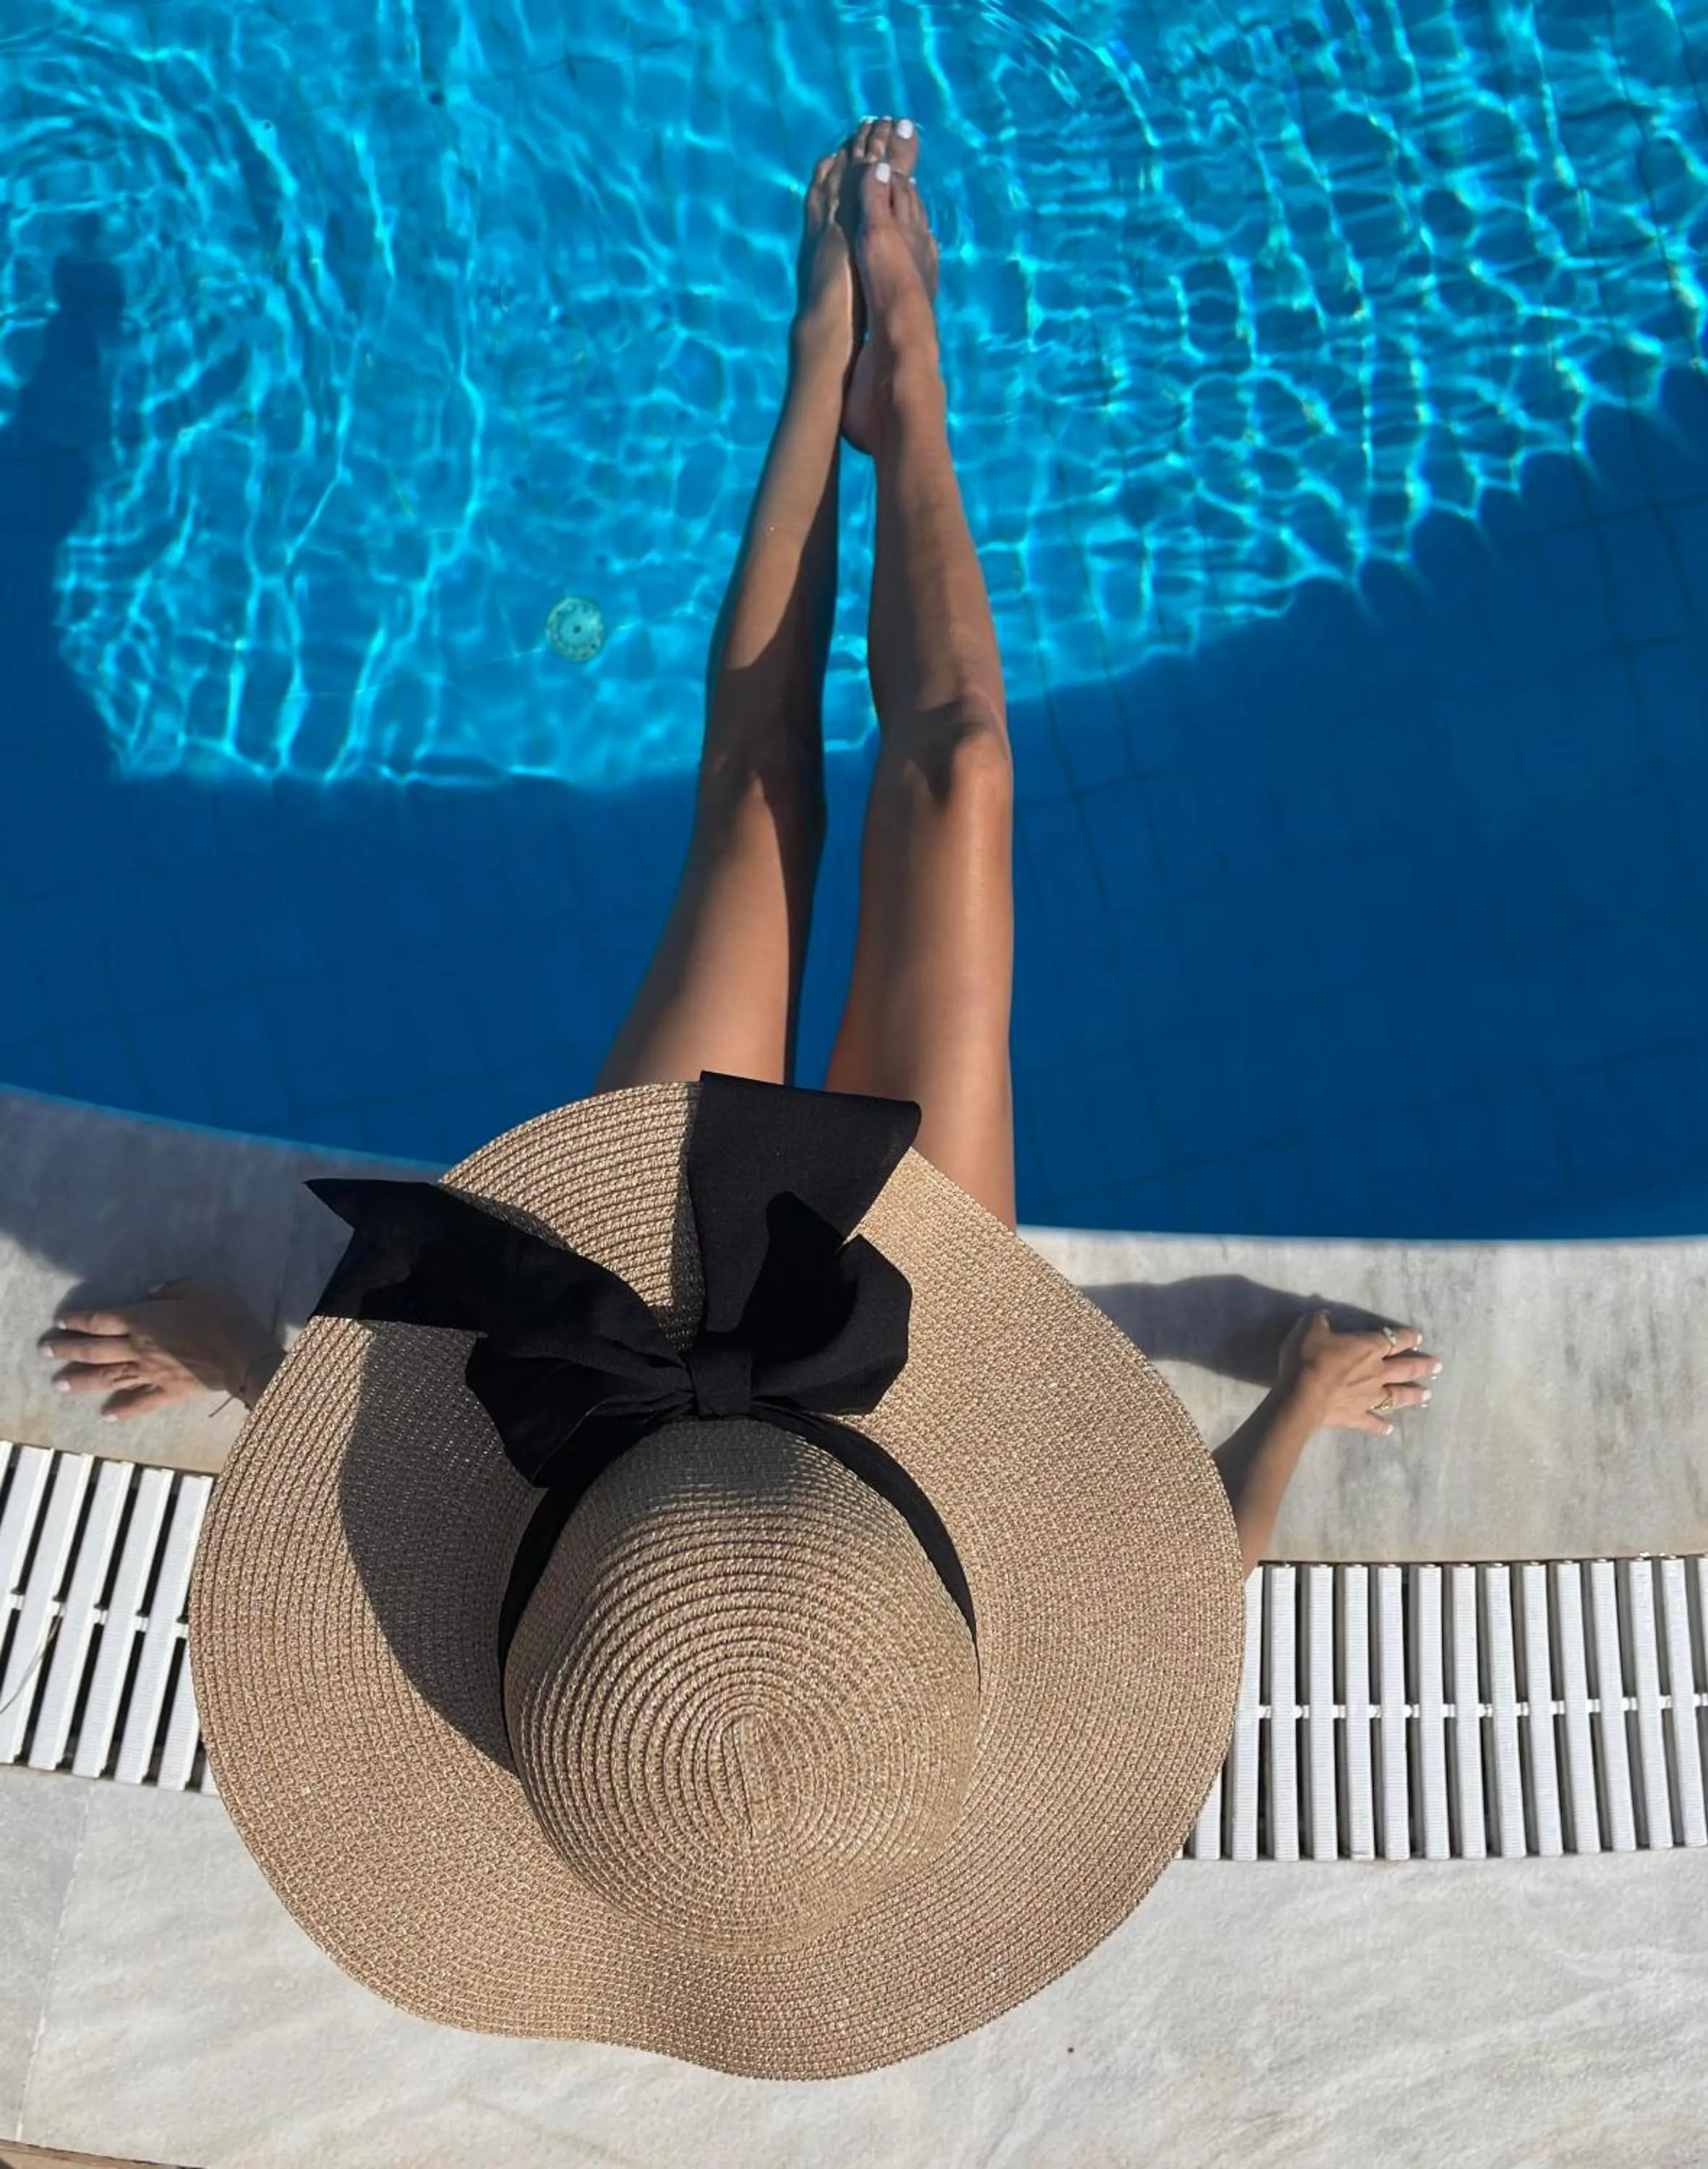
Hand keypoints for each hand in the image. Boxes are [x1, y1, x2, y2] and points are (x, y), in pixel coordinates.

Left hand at [39, 1277, 282, 1419]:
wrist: (240, 1352)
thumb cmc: (220, 1314)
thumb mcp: (196, 1287)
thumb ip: (170, 1289)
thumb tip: (151, 1294)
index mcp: (143, 1320)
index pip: (102, 1320)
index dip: (79, 1320)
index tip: (61, 1322)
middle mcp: (138, 1347)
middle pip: (95, 1349)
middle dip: (68, 1350)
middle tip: (46, 1352)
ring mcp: (150, 1372)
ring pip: (108, 1377)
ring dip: (82, 1380)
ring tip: (60, 1383)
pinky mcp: (167, 1392)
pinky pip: (140, 1403)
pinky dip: (123, 1410)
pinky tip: (107, 1416)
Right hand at [1275, 1309, 1439, 1436]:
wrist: (1301, 1395)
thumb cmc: (1309, 1358)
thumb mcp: (1310, 1328)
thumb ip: (1321, 1321)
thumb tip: (1327, 1317)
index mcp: (1368, 1348)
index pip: (1395, 1340)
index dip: (1408, 1337)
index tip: (1418, 1338)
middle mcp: (1376, 1372)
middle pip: (1406, 1368)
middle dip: (1423, 1366)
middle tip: (1438, 1366)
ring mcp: (1369, 1397)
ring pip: (1397, 1396)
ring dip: (1414, 1395)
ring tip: (1428, 1395)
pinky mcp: (1356, 1416)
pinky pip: (1372, 1422)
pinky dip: (1381, 1426)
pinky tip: (1390, 1429)